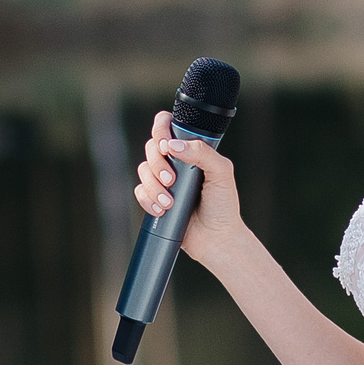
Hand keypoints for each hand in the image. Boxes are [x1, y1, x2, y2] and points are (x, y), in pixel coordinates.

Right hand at [133, 111, 246, 262]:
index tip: (166, 147)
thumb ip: (202, 152)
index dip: (161, 130)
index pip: (168, 126)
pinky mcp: (155, 199)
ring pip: (143, 170)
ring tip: (169, 203)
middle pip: (151, 147)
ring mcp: (164, 180)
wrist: (216, 239)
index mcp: (192, 150)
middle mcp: (176, 162)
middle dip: (157, 164)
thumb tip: (174, 144)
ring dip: (153, 186)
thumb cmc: (223, 205)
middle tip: (171, 180)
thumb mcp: (221, 173)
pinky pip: (140, 192)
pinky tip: (162, 210)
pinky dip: (148, 200)